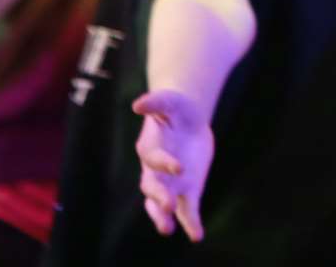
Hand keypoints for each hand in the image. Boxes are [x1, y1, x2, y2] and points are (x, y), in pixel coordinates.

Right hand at [133, 89, 213, 241]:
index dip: (165, 163)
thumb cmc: (176, 108)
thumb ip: (156, 101)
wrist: (187, 120)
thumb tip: (139, 104)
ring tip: (167, 229)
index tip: (179, 167)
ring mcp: (170, 183)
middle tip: (168, 206)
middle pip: (152, 187)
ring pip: (162, 204)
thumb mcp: (170, 100)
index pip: (153, 159)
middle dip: (159, 197)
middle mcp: (155, 171)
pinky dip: (191, 222)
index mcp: (150, 148)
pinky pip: (187, 210)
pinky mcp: (187, 190)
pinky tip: (196, 235)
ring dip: (162, 217)